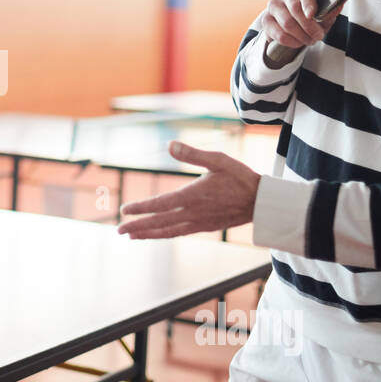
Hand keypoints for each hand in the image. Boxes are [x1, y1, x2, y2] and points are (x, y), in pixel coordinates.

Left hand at [117, 141, 260, 239]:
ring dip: (148, 234)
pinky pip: (179, 232)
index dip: (141, 208)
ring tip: (131, 236)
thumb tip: (170, 145)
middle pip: (159, 222)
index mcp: (194, 196)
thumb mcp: (218, 160)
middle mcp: (193, 213)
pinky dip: (164, 234)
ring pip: (168, 231)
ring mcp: (199, 223)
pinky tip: (155, 234)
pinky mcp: (205, 227)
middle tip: (118, 230)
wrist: (262, 202)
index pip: (161, 204)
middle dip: (138, 226)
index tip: (124, 210)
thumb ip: (192, 154)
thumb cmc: (240, 177)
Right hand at [260, 0, 338, 49]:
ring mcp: (274, 5)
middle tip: (318, 36)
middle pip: (295, 8)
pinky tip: (298, 42)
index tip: (312, 15)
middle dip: (308, 26)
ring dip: (301, 36)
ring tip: (309, 40)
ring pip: (287, 23)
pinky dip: (291, 42)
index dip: (309, 4)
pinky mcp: (266, 20)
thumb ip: (330, 12)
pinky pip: (278, 34)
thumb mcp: (325, 15)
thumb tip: (337, 7)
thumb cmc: (313, 18)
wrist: (296, 27)